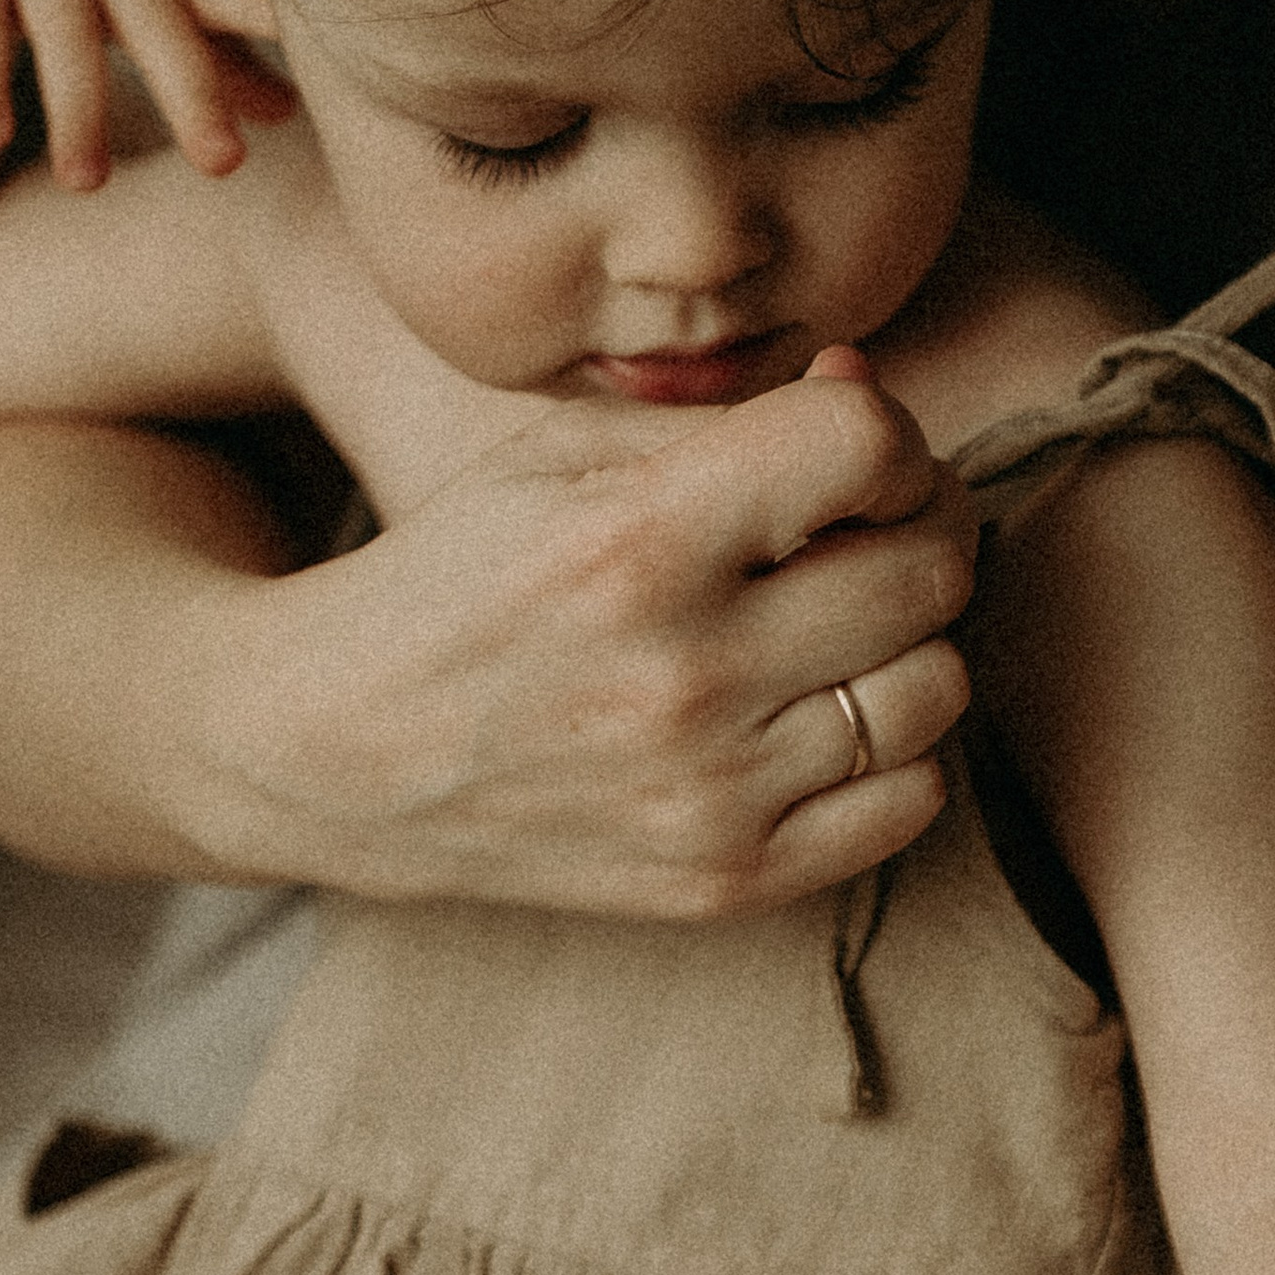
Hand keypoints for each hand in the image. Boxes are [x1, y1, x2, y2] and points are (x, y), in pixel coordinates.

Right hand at [153, 353, 979, 912]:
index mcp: (637, 539)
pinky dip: (896, 748)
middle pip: (931, 571)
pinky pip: (912, 799)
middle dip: (912, 529)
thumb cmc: (459, 573)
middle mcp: (684, 672)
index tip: (844, 461)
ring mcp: (709, 790)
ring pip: (939, 687)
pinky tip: (822, 714)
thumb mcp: (561, 454)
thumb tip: (874, 396)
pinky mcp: (724, 878)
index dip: (885, 440)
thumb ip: (732, 419)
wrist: (335, 752)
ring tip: (834, 627)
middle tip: (854, 532)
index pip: (870, 451)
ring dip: (908, 641)